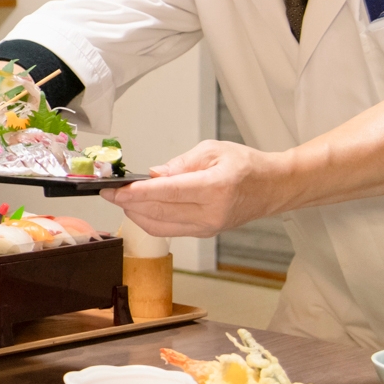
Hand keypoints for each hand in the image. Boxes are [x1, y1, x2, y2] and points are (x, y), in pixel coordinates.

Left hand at [99, 140, 288, 237]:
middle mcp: (211, 212)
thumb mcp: (212, 150)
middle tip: (108, 192)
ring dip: (136, 214)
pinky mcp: (205, 233)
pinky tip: (140, 208)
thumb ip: (179, 164)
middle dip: (128, 203)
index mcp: (215, 188)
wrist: (274, 187)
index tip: (115, 190)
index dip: (137, 193)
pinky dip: (150, 220)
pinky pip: (170, 230)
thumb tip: (152, 175)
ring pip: (160, 226)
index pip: (167, 193)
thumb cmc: (247, 165)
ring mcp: (208, 227)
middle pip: (159, 213)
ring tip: (122, 199)